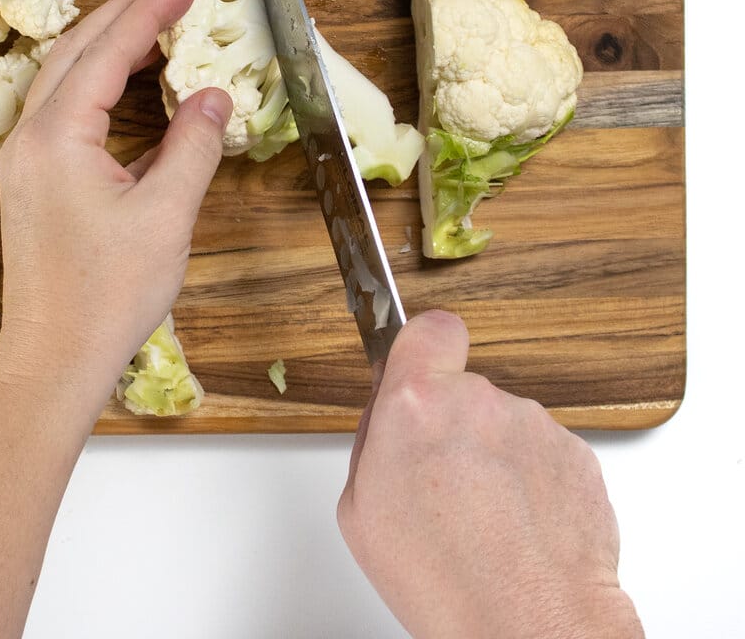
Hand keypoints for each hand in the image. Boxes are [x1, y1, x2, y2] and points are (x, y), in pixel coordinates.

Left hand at [0, 0, 231, 414]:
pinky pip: (62, 110)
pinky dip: (96, 84)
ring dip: (106, 45)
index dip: (148, 14)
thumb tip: (214, 97)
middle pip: (74, 52)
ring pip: (63, 78)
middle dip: (122, 14)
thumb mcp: (165, 216)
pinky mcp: (31, 181)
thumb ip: (193, 147)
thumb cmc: (109, 294)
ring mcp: (24, 160)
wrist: (55, 358)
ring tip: (152, 24)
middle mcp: (29, 137)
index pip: (106, 53)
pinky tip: (126, 86)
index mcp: (57, 136)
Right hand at [337, 310, 643, 638]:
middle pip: (464, 390)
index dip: (424, 346)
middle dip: (454, 424)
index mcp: (416, 403)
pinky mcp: (578, 454)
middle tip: (444, 483)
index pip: (427, 328)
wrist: (528, 626)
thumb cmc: (443, 579)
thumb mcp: (359, 510)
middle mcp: (478, 400)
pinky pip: (544, 454)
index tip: (420, 368)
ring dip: (496, 458)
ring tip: (487, 521)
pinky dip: (534, 483)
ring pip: (505, 425)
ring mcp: (534, 424)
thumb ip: (374, 441)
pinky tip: (522, 529)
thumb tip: (389, 416)